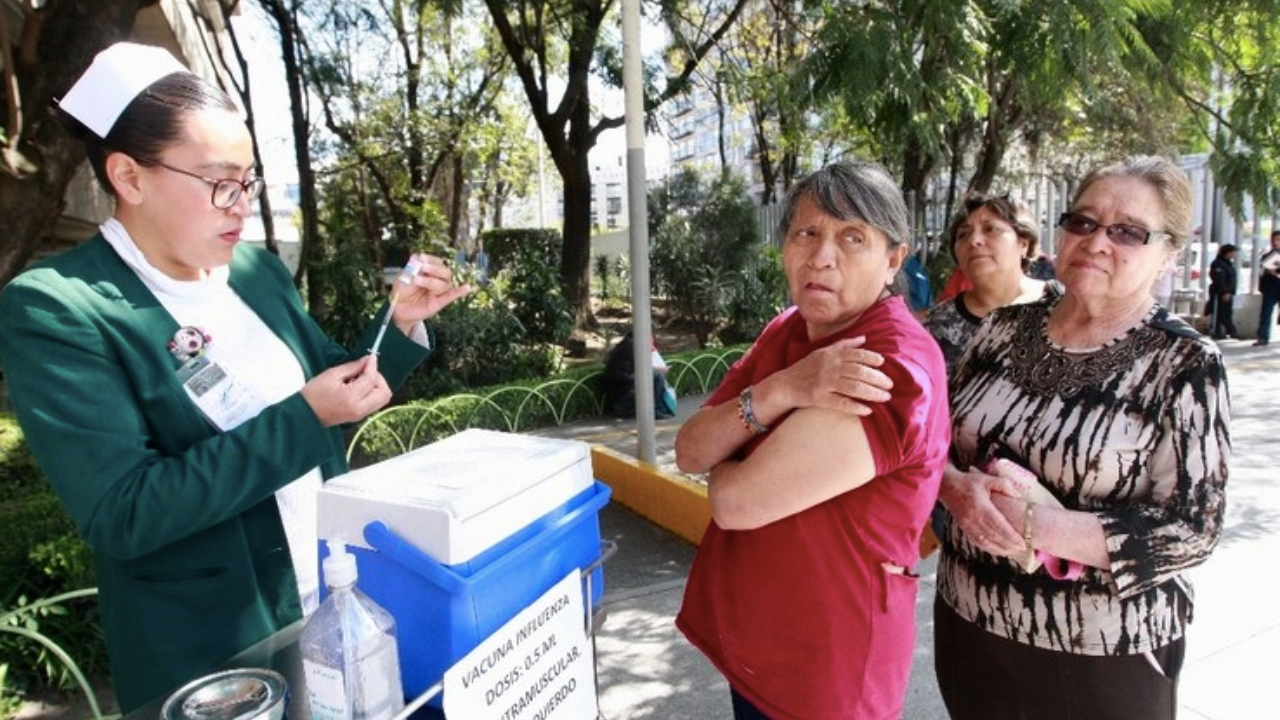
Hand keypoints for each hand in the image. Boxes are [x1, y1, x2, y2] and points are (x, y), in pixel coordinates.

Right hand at [301, 355, 391, 426]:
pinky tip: (358, 387)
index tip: (370, 358)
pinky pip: (375, 403)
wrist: (305, 414)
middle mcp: (359, 409)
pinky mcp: (359, 417)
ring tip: (359, 379)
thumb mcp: (331, 375)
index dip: (372, 366)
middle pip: (384, 392)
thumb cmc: (313, 395)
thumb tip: (367, 361)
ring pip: (382, 398)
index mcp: (351, 398)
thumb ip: (352, 367)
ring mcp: (360, 415)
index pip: (371, 379)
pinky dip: (372, 392)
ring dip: (376, 385)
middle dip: (378, 378)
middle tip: (365, 370)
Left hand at [390, 253, 471, 330]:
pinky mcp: (439, 303)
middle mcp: (437, 280)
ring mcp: (439, 292)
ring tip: (416, 280)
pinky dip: (459, 292)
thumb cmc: (402, 290)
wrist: (397, 307)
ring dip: (431, 280)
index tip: (420, 257)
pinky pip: (451, 297)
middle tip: (421, 267)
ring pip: (444, 284)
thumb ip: (411, 269)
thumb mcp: (403, 277)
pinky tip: (467, 288)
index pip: (437, 262)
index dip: (430, 259)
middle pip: (445, 272)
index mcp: (431, 271)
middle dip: (434, 268)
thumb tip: (417, 257)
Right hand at [773, 336, 892, 415]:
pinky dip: (855, 407)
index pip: (856, 354)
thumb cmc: (806, 368)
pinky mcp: (819, 398)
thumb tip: (864, 338)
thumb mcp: (823, 352)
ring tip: (885, 397)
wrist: (784, 385)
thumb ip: (844, 345)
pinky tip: (867, 411)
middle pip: (858, 372)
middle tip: (890, 385)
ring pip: (853, 387)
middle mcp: (829, 367)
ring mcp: (824, 383)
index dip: (871, 358)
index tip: (883, 363)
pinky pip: (841, 403)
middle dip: (877, 378)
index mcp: (831, 355)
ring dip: (872, 393)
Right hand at [938, 465, 1024, 556]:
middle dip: (1009, 545)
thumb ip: (1004, 485)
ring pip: (985, 542)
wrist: (947, 486)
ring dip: (1000, 549)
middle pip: (993, 536)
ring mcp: (967, 525)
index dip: (1011, 536)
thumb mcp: (987, 478)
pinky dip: (989, 548)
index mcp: (980, 506)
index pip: (998, 525)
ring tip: (1013, 552)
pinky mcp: (964, 528)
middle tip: (1023, 549)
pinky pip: (977, 542)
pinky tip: (999, 550)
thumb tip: (1018, 496)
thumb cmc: (969, 482)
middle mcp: (973, 518)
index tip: (1022, 542)